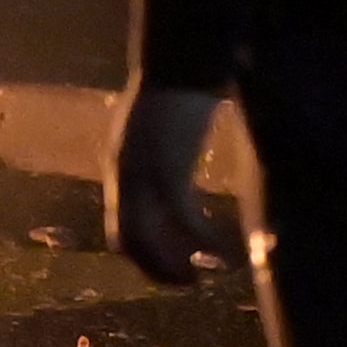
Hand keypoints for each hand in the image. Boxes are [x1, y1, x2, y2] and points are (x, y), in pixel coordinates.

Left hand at [114, 82, 240, 285]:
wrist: (178, 64)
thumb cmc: (174, 94)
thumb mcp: (157, 135)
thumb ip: (158, 161)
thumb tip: (176, 183)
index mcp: (120, 170)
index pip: (120, 230)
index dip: (145, 257)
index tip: (174, 268)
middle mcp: (124, 178)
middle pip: (129, 243)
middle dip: (159, 270)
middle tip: (190, 282)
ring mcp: (142, 176)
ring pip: (152, 239)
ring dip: (179, 263)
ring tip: (207, 273)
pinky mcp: (169, 170)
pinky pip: (185, 221)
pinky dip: (203, 240)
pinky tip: (226, 248)